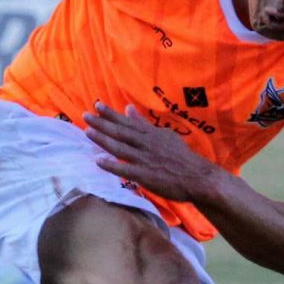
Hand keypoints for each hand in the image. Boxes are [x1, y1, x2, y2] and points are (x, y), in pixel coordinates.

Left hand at [85, 101, 218, 202]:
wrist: (197, 177)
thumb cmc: (181, 158)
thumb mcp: (165, 135)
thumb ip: (145, 124)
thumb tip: (129, 108)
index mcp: (151, 134)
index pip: (128, 122)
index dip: (111, 114)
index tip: (97, 106)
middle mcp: (146, 144)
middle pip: (120, 132)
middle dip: (102, 123)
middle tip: (85, 115)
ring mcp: (145, 159)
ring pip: (120, 147)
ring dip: (103, 140)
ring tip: (87, 132)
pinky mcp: (146, 175)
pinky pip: (126, 169)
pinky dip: (112, 165)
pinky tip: (98, 161)